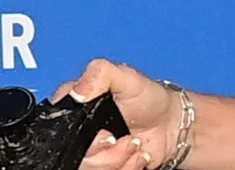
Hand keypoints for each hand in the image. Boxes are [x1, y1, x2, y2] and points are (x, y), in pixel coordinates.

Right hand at [60, 60, 177, 169]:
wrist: (174, 126)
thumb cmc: (149, 97)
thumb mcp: (124, 76)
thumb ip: (99, 73)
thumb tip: (77, 92)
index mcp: (77, 105)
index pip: (60, 122)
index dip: (78, 131)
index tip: (104, 133)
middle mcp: (81, 129)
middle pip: (74, 151)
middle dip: (103, 152)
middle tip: (119, 139)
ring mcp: (95, 151)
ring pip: (90, 166)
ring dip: (117, 160)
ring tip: (132, 145)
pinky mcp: (108, 165)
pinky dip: (127, 168)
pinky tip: (136, 156)